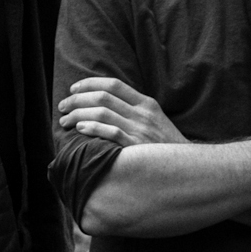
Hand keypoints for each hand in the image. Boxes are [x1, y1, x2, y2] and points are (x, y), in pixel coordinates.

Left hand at [58, 77, 186, 147]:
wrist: (187, 167)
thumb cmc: (165, 146)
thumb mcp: (154, 120)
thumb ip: (133, 110)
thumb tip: (103, 104)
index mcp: (146, 103)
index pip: (114, 84)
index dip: (89, 84)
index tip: (73, 89)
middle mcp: (142, 114)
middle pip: (103, 97)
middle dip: (77, 100)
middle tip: (63, 106)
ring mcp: (140, 130)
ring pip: (102, 113)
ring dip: (78, 115)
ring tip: (65, 121)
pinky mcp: (136, 147)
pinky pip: (110, 132)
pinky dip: (92, 128)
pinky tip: (80, 129)